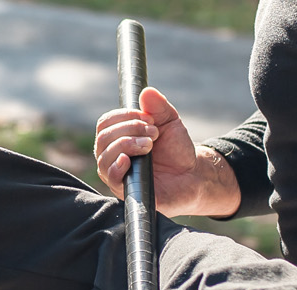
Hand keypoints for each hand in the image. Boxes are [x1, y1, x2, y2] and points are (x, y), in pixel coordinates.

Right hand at [93, 87, 241, 217]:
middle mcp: (112, 155)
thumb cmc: (177, 150)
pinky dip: (116, 166)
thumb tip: (146, 91)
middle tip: (154, 132)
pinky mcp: (124, 190)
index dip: (125, 116)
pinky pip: (110, 176)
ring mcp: (116, 173)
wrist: (192, 175)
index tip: (149, 118)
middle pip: (104, 137)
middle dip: (129, 129)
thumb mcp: (171, 123)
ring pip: (104, 155)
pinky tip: (127, 160)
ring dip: (127, 144)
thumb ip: (159, 107)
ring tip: (150, 145)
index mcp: (118, 137)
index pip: (106, 122)